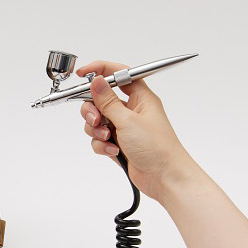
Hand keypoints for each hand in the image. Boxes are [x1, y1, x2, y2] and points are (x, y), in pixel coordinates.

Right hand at [76, 61, 201, 202]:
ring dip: (97, 130)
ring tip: (108, 138)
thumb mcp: (128, 121)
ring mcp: (125, 127)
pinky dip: (102, 145)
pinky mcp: (119, 143)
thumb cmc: (157, 148)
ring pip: (98, 120)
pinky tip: (113, 151)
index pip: (118, 74)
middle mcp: (131, 110)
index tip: (82, 74)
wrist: (165, 177)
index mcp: (140, 97)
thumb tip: (97, 81)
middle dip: (93, 110)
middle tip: (96, 119)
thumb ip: (108, 101)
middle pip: (101, 99)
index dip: (100, 70)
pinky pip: (100, 138)